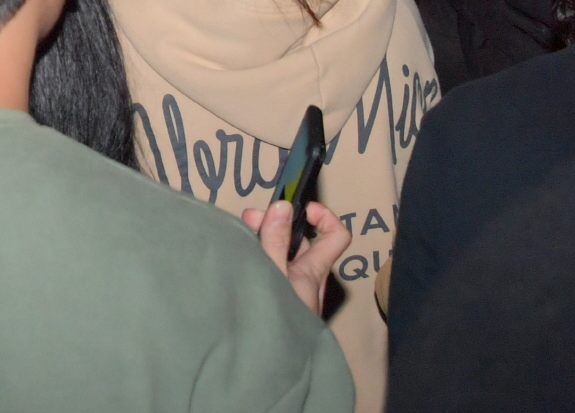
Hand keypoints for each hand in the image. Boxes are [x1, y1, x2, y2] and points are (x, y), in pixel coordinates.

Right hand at [242, 200, 350, 318]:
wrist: (270, 368)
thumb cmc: (276, 319)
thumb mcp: (273, 274)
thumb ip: (275, 240)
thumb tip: (282, 206)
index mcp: (313, 270)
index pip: (337, 236)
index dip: (323, 216)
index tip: (299, 208)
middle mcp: (307, 280)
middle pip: (300, 242)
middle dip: (275, 224)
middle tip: (248, 220)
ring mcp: (292, 293)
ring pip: (281, 257)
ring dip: (262, 242)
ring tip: (238, 239)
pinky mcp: (278, 303)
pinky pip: (271, 273)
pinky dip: (257, 261)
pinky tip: (238, 261)